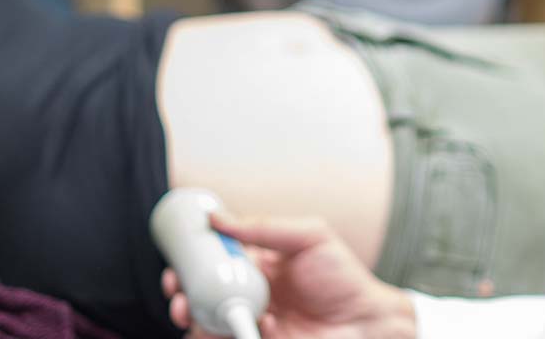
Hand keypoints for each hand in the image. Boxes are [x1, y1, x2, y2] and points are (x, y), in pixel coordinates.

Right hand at [163, 214, 416, 338]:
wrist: (367, 322)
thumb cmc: (344, 279)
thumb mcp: (310, 237)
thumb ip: (266, 227)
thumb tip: (218, 218)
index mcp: (257, 265)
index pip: (213, 260)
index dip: (190, 261)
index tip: (177, 261)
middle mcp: (250, 293)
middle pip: (202, 292)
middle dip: (181, 291)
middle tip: (176, 291)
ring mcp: (252, 322)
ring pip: (207, 321)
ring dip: (190, 316)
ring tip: (187, 312)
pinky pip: (225, 338)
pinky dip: (212, 336)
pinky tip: (221, 328)